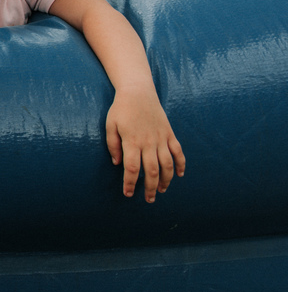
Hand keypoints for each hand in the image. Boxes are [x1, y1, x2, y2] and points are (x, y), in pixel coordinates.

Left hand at [105, 87, 185, 201]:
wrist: (138, 92)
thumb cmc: (121, 109)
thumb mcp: (110, 125)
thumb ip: (112, 145)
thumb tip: (117, 163)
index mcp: (132, 141)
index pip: (132, 168)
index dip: (130, 183)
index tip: (128, 193)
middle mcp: (148, 142)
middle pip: (152, 171)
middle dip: (150, 188)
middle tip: (148, 199)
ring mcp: (161, 138)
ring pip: (167, 165)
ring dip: (166, 180)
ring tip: (161, 191)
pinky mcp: (169, 134)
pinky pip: (178, 152)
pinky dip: (181, 164)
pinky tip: (180, 175)